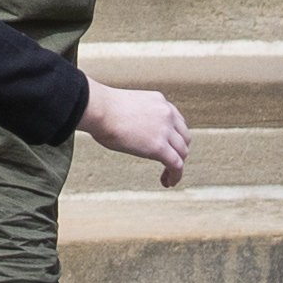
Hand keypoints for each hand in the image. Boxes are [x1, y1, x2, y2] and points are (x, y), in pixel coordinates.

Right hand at [74, 79, 191, 186]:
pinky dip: (175, 175)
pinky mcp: (160, 146)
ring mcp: (165, 129)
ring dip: (177, 166)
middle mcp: (166, 113)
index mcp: (159, 101)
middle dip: (178, 151)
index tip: (170, 146)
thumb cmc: (102, 109)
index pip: (177, 121)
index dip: (175, 137)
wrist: (99, 110)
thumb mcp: (128, 106)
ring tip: (168, 177)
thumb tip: (130, 130)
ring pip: (182, 152)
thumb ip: (138, 117)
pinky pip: (176, 165)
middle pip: (184, 137)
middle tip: (168, 162)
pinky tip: (169, 182)